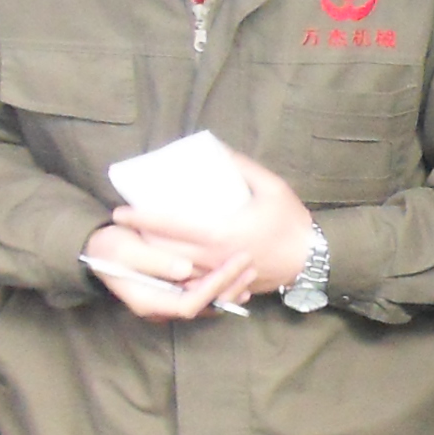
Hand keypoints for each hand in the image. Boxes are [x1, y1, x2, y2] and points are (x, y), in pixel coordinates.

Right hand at [79, 221, 252, 322]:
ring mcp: (169, 302)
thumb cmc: (109, 248)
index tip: (231, 266)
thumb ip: (154, 261)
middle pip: (203, 307)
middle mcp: (162, 308)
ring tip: (250, 270)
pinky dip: (221, 287)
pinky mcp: (174, 292)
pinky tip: (238, 276)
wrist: (99, 250)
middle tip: (249, 264)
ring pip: (206, 303)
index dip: (212, 288)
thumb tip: (184, 270)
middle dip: (228, 288)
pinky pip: (203, 295)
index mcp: (149, 302)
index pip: (189, 304)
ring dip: (229, 289)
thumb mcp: (126, 250)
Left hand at [109, 148, 317, 303]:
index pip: (169, 226)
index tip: (121, 212)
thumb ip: (242, 166)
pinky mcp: (226, 284)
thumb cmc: (291, 221)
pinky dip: (174, 273)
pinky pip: (192, 282)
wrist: (312, 258)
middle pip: (164, 251)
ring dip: (154, 256)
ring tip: (140, 242)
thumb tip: (217, 150)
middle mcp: (213, 257)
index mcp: (220, 231)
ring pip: (174, 269)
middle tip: (125, 226)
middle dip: (140, 238)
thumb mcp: (271, 185)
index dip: (141, 219)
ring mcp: (218, 274)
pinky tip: (165, 264)